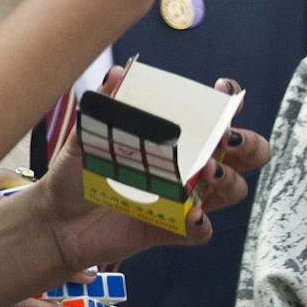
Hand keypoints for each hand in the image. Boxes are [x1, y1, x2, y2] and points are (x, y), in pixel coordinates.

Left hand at [31, 70, 273, 274]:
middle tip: (228, 139)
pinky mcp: (171, 230)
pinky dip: (202, 224)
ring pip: (233, 190)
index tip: (223, 92)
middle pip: (246, 154)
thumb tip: (118, 74)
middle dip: (250, 144)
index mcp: (177, 138)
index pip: (218, 116)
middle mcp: (190, 166)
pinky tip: (191, 216)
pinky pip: (202, 232)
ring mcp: (184, 200)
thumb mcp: (87, 135)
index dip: (231, 102)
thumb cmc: (77, 173)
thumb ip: (105, 106)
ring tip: (208, 174)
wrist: (55, 221)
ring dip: (229, 180)